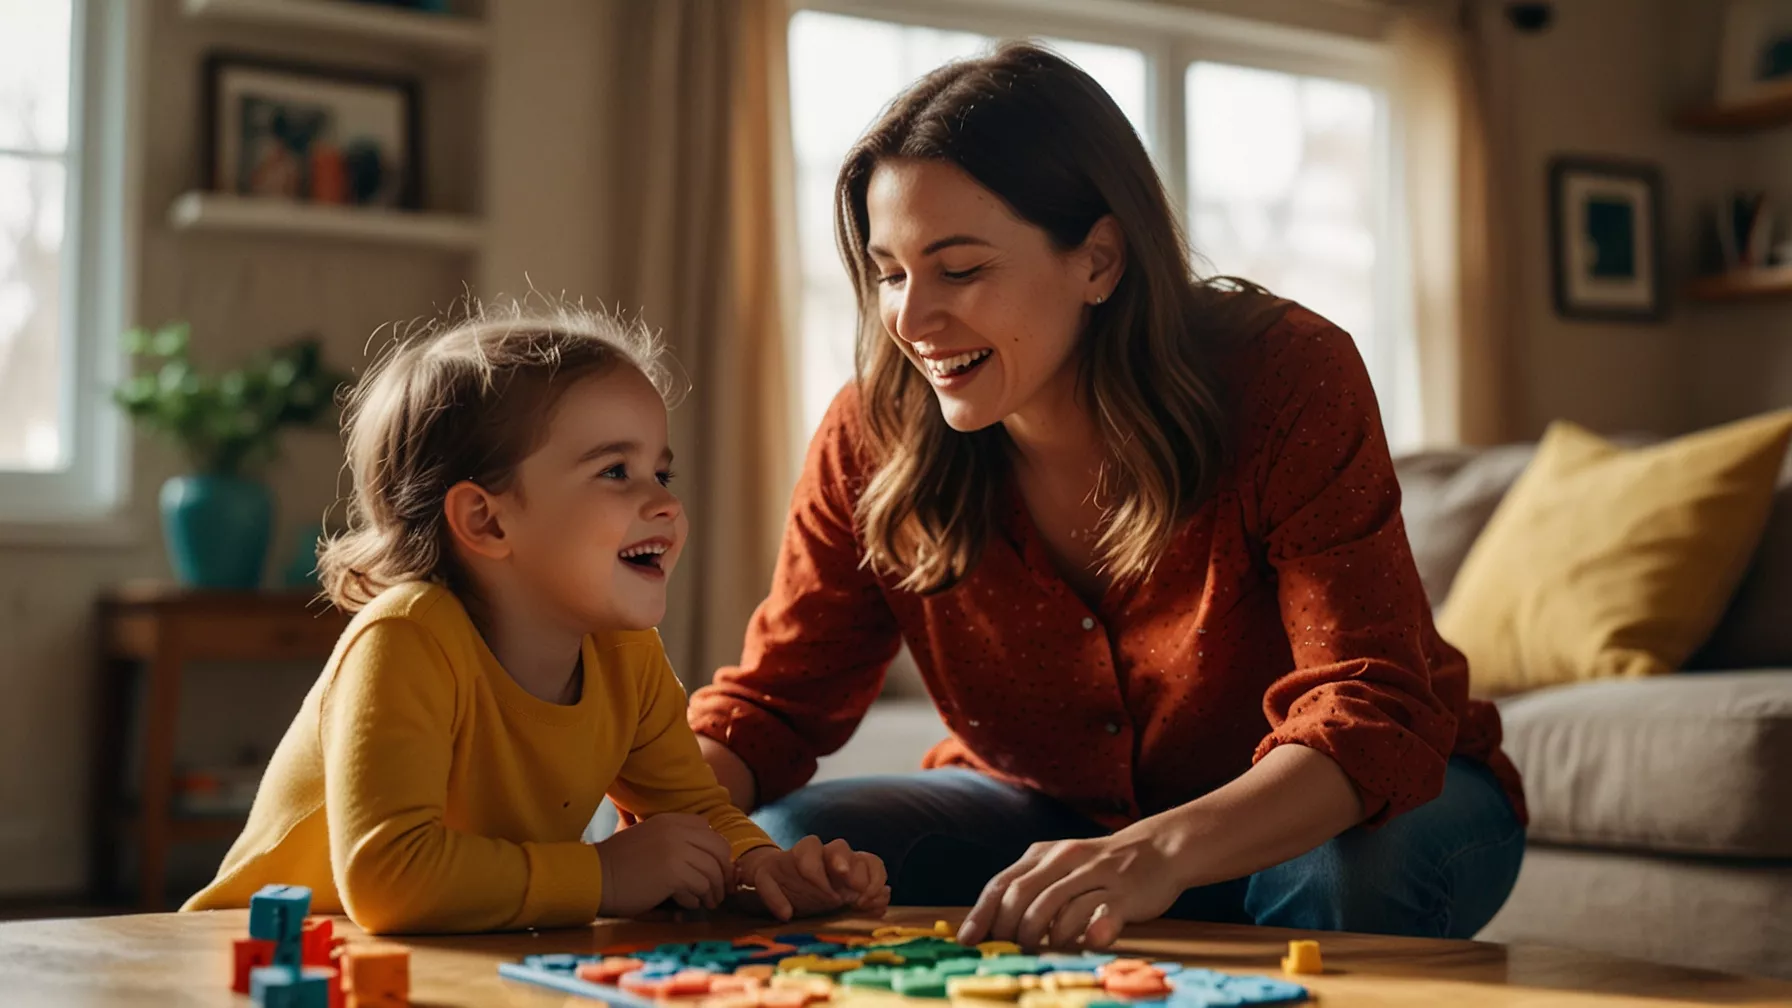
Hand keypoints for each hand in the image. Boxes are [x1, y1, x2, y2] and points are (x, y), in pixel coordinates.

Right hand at [595, 813, 734, 916]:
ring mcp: (676, 850)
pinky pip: (699, 887)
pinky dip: (696, 899)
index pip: (710, 832)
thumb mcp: (649, 839)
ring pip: (712, 872)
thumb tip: (705, 860)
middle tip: (721, 891)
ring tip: (707, 903)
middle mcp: (677, 830)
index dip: (717, 853)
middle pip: (719, 849)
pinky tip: (687, 904)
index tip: (716, 870)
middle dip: (724, 872)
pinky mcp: (673, 873)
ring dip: (712, 891)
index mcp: (671, 820)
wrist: (594, 877)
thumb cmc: (618, 864)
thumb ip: (675, 841)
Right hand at [732, 836, 890, 920]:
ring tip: (824, 899)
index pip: (866, 860)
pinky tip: (786, 915)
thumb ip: (865, 901)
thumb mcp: (840, 904)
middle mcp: (822, 856)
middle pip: (839, 846)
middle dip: (846, 862)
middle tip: (849, 886)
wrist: (773, 888)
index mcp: (845, 866)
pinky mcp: (767, 872)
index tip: (866, 900)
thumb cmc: (814, 895)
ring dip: (816, 871)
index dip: (872, 878)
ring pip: (807, 847)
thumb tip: (885, 895)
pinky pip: (767, 877)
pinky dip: (776, 897)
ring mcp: (793, 860)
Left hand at [957, 827, 1182, 949]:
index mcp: (1044, 854)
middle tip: (1008, 950)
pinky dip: (1086, 933)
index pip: (1002, 884)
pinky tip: (1082, 943)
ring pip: (1055, 906)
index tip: (967, 940)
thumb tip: (994, 926)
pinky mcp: (1123, 893)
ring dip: (1040, 934)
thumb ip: (1032, 888)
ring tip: (1039, 950)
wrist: (1159, 848)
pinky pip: (1099, 915)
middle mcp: (1065, 860)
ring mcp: (1095, 875)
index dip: (982, 913)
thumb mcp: (1061, 866)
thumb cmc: (1100, 866)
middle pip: (1022, 895)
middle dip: (1008, 928)